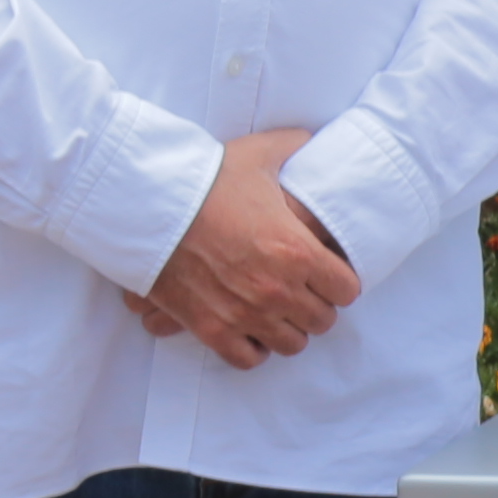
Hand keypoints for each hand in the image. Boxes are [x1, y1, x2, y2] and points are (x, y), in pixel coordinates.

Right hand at [129, 128, 356, 367]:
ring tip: (278, 309)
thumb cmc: (206, 180)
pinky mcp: (211, 329)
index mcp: (297, 252)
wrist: (150, 205)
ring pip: (290, 344)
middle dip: (316, 304)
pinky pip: (249, 358)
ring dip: (288, 328)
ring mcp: (245, 314)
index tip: (327, 272)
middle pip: (322, 320)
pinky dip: (253, 347)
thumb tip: (311, 138)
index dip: (340, 280)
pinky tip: (250, 328)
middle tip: (302, 289)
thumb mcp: (258, 155)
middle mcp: (277, 290)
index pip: (347, 290)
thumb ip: (294, 146)